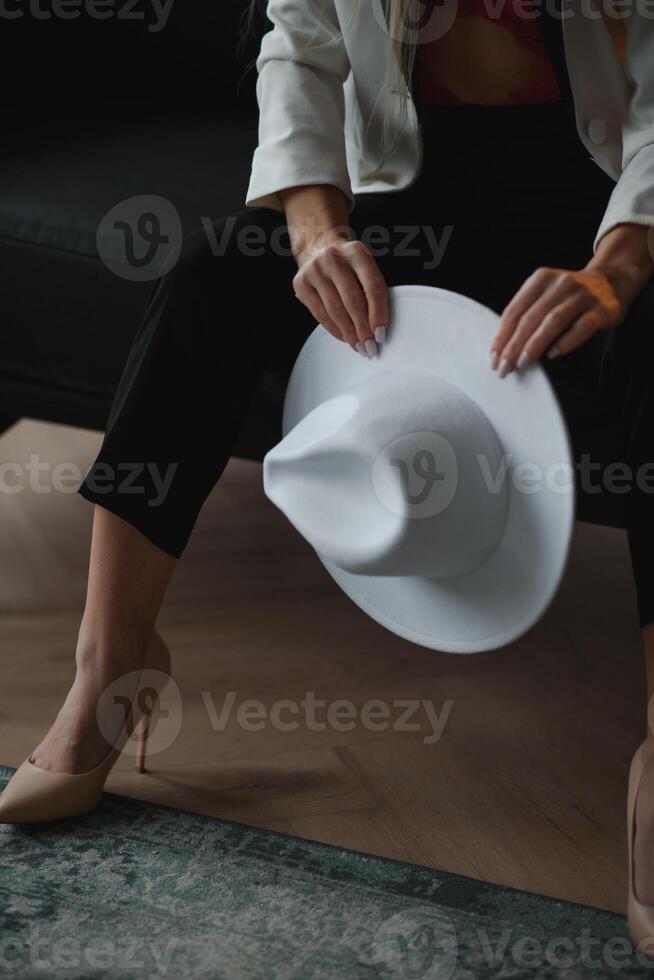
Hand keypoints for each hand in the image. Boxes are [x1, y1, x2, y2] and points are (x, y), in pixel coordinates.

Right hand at [293, 236, 388, 356]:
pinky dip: (333, 329)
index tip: (381, 334)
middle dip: (363, 329)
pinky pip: (319, 313)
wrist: (317, 246)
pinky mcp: (300, 283)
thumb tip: (378, 328)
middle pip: (353, 300)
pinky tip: (343, 337)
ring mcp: (314, 270)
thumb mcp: (364, 267)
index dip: (378, 313)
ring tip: (358, 346)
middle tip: (370, 347)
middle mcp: (333, 258)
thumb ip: (373, 291)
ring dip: (349, 333)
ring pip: (335, 310)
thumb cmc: (348, 264)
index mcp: (356, 252)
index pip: (372, 286)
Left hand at [490, 223, 653, 376]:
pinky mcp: (603, 308)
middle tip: (504, 367)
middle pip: (530, 317)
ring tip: (522, 363)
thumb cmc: (569, 296)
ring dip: (535, 344)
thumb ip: (527, 314)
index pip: (514, 310)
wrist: (611, 280)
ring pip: (553, 321)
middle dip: (514, 345)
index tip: (493, 357)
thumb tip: (503, 349)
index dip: (502, 335)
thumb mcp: (545, 296)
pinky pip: (582, 327)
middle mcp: (560, 283)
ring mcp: (583, 295)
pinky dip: (566, 342)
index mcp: (540, 279)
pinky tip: (553, 355)